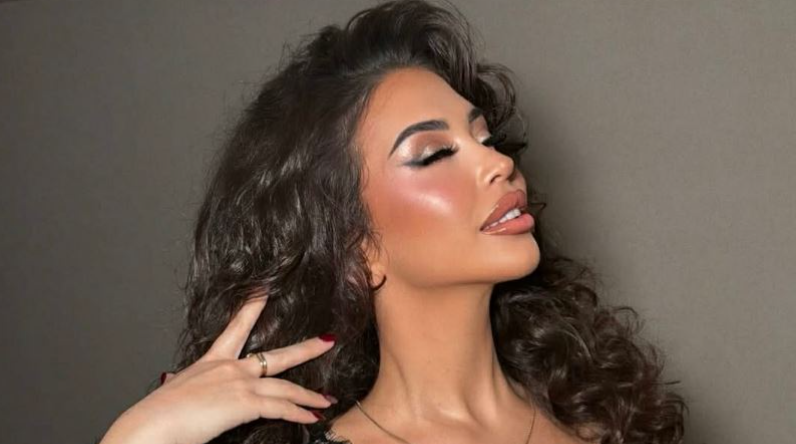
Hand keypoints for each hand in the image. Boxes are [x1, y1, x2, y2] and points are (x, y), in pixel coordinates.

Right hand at [99, 294, 337, 443]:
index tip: (264, 290)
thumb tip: (171, 379)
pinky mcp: (244, 402)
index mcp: (211, 362)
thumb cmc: (156, 415)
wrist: (148, 427)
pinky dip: (299, 413)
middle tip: (328, 340)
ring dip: (309, 395)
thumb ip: (180, 382)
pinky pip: (280, 407)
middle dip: (306, 348)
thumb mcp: (173, 391)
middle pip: (277, 355)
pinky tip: (313, 416)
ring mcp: (239, 384)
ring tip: (327, 399)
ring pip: (285, 386)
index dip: (252, 307)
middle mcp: (229, 368)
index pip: (236, 327)